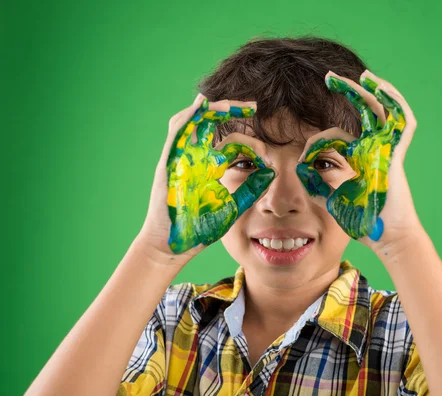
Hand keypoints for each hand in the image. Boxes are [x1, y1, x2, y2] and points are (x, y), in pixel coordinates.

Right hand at [139, 94, 274, 261]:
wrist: (172, 246)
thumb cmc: (199, 229)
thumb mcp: (233, 206)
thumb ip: (251, 190)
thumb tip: (272, 172)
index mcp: (207, 166)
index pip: (225, 139)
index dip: (244, 132)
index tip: (263, 136)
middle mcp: (192, 158)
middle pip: (207, 123)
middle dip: (228, 110)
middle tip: (251, 106)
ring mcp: (179, 158)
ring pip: (191, 121)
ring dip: (210, 109)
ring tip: (231, 104)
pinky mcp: (168, 163)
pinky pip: (177, 133)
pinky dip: (188, 117)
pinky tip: (202, 106)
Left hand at [296, 70, 422, 253]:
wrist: (385, 236)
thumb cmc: (361, 222)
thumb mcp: (330, 200)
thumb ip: (315, 184)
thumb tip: (298, 167)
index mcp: (357, 158)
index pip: (334, 137)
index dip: (315, 141)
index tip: (301, 156)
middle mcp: (373, 148)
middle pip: (363, 110)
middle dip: (348, 91)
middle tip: (329, 77)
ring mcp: (386, 149)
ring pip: (384, 110)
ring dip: (374, 90)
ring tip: (361, 75)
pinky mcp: (397, 153)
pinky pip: (403, 122)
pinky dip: (395, 102)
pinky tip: (379, 88)